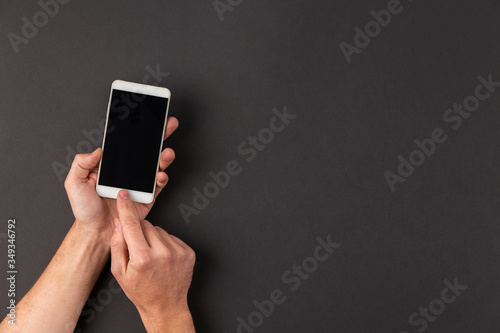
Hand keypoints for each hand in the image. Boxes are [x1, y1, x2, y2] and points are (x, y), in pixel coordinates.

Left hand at [64, 117, 177, 241]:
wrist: (97, 232)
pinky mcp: (148, 196)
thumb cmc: (84, 210)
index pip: (126, 144)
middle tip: (168, 124)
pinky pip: (158, 185)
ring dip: (163, 157)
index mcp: (112, 165)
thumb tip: (97, 150)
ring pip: (156, 165)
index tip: (145, 118)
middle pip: (147, 149)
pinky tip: (160, 174)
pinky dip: (161, 178)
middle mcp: (128, 171)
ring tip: (166, 152)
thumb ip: (81, 164)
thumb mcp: (74, 183)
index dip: (137, 131)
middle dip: (159, 135)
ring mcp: (140, 182)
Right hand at [110, 190, 195, 331]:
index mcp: (143, 258)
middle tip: (139, 250)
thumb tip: (118, 223)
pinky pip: (172, 237)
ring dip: (153, 238)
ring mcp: (178, 252)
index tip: (124, 195)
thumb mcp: (120, 272)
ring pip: (160, 230)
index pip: (132, 225)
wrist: (165, 305)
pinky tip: (163, 258)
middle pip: (146, 226)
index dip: (126, 208)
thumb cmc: (141, 291)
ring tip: (152, 257)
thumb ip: (117, 245)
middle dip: (140, 233)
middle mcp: (162, 253)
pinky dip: (166, 243)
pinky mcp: (188, 252)